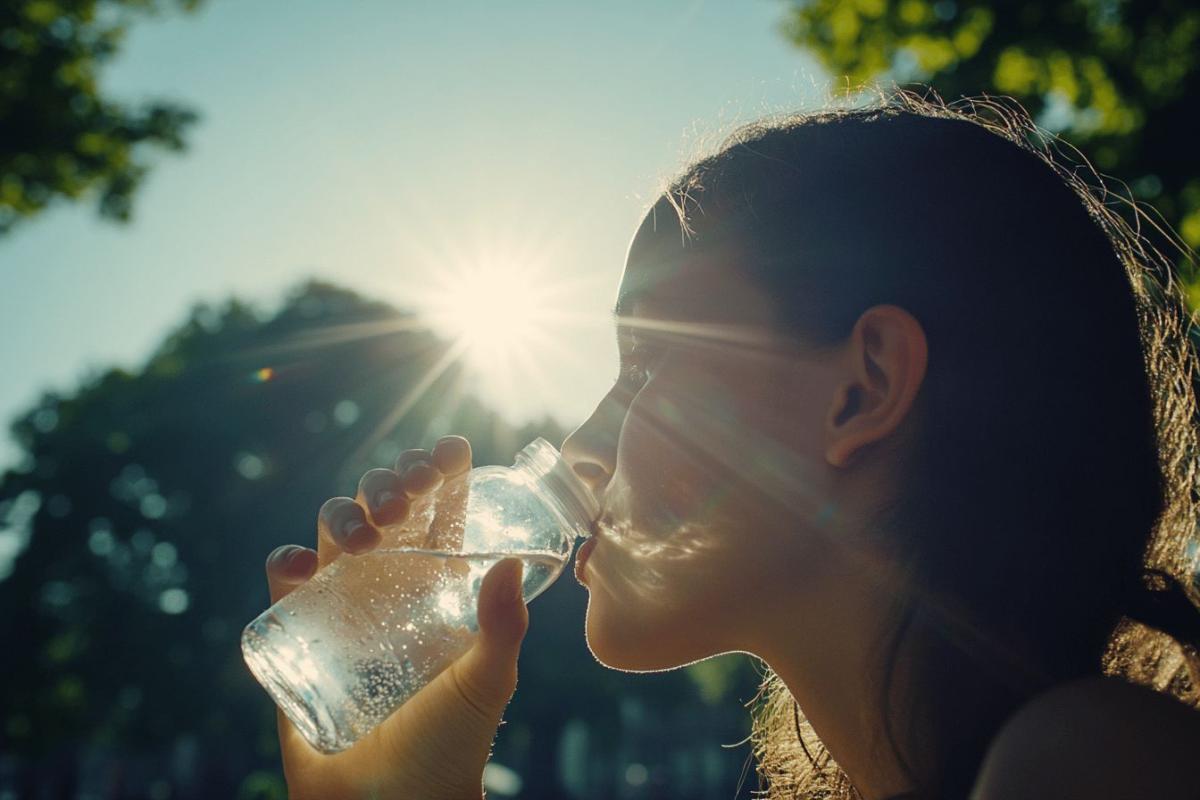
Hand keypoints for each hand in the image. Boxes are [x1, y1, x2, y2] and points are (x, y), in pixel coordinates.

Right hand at [262, 436, 529, 799]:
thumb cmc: (449, 748)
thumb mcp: (487, 682)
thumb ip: (503, 626)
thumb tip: (514, 560)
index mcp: (438, 588)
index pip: (441, 515)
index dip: (443, 475)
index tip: (451, 449)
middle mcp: (390, 586)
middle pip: (384, 509)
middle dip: (390, 484)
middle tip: (404, 497)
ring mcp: (342, 604)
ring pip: (333, 531)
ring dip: (343, 513)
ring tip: (363, 536)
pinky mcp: (297, 631)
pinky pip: (284, 580)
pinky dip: (286, 560)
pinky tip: (300, 565)